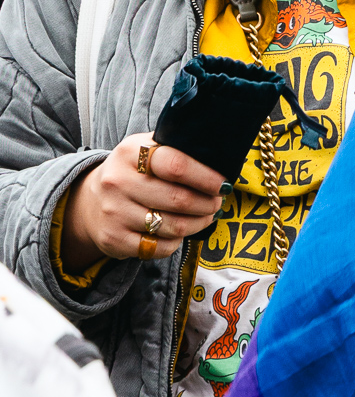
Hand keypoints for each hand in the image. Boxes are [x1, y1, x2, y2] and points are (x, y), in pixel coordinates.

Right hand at [61, 133, 224, 274]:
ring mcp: (114, 212)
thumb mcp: (145, 149)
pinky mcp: (114, 239)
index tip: (222, 184)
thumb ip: (175, 149)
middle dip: (207, 203)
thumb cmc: (132, 172)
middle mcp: (118, 181)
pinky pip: (160, 247)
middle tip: (217, 202)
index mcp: (131, 152)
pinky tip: (180, 231)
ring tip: (206, 216)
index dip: (206, 177)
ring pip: (173, 226)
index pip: (176, 164)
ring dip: (198, 223)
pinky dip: (177, 241)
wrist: (90, 201)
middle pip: (179, 199)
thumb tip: (218, 158)